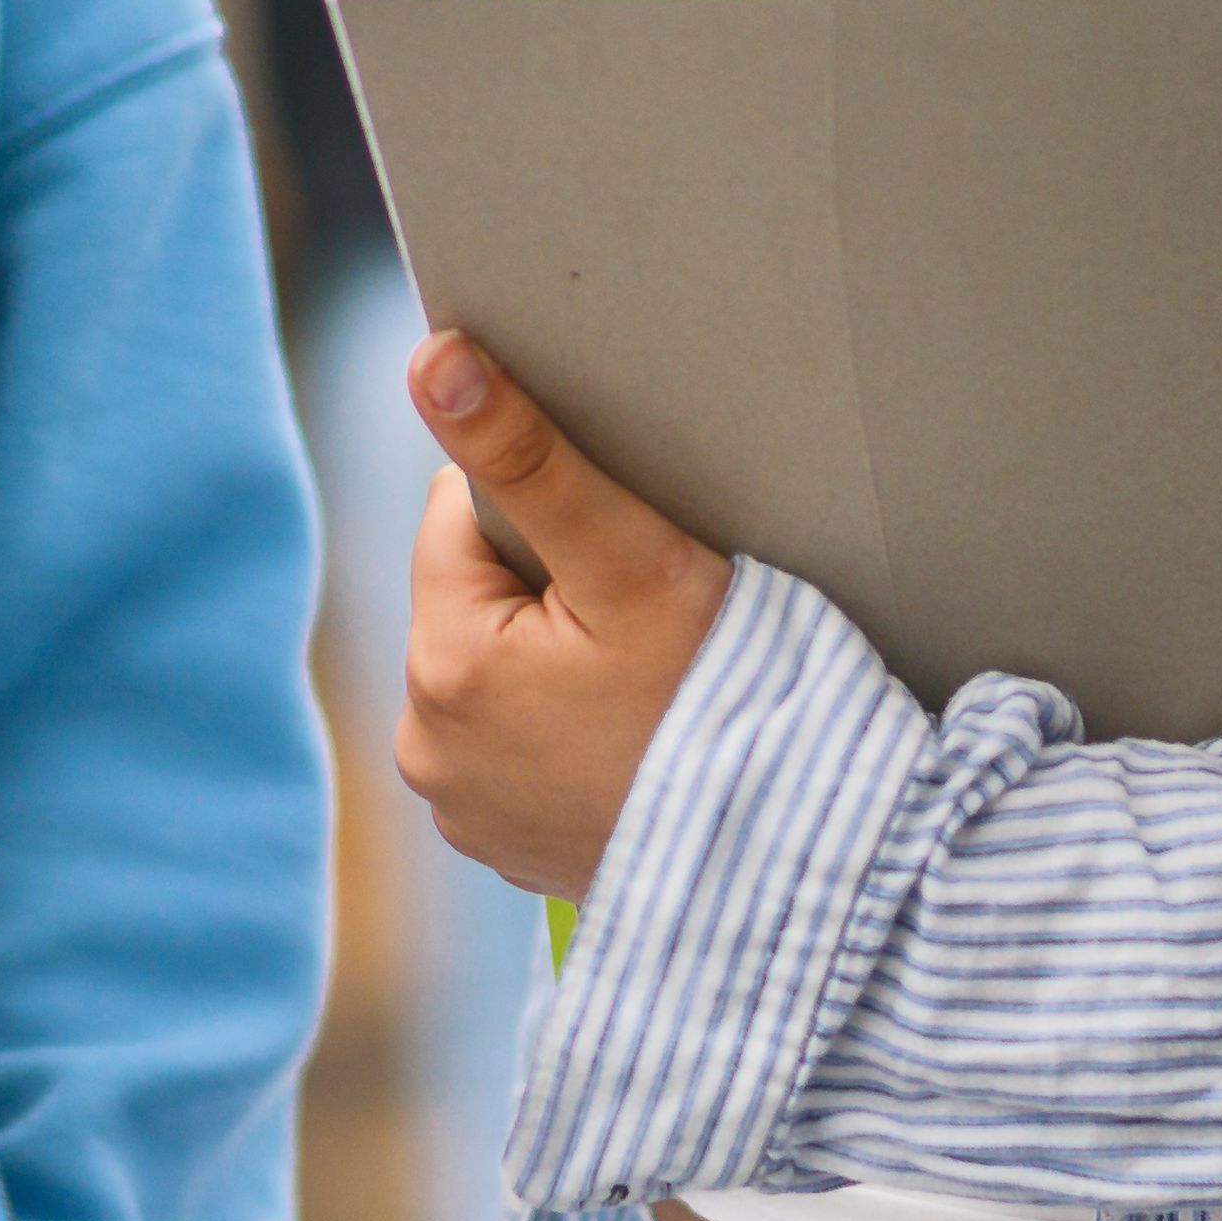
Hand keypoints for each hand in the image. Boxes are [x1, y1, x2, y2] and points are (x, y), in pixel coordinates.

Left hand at [393, 330, 730, 901]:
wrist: (797, 863)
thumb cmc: (725, 702)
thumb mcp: (633, 561)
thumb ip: (527, 454)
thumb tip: (429, 357)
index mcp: (440, 664)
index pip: (460, 516)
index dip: (548, 518)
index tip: (620, 564)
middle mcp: (424, 746)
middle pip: (475, 598)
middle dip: (547, 592)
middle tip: (644, 635)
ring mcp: (461, 806)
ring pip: (495, 668)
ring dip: (551, 662)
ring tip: (644, 691)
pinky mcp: (500, 844)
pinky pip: (515, 743)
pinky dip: (562, 733)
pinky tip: (631, 745)